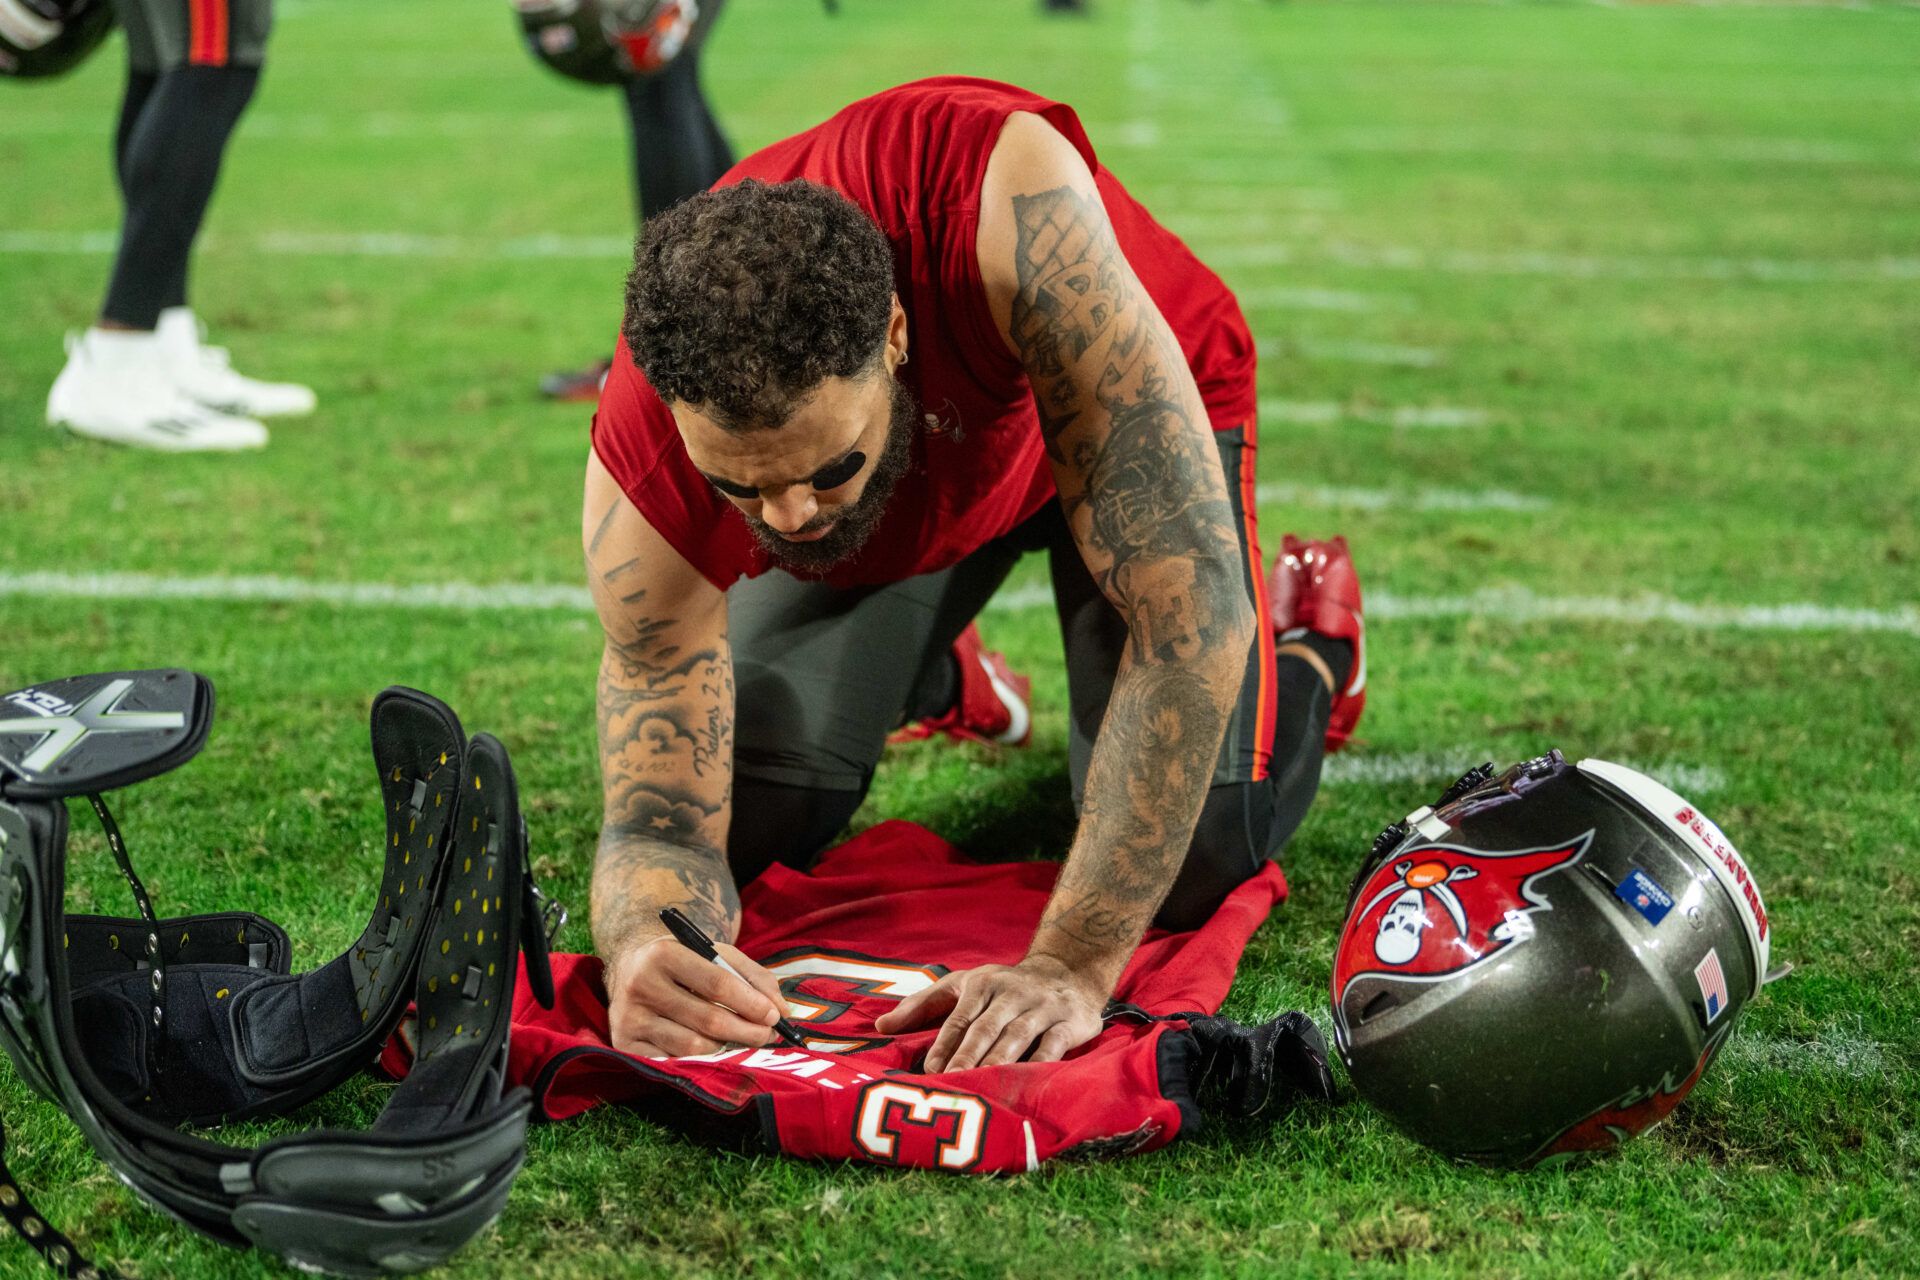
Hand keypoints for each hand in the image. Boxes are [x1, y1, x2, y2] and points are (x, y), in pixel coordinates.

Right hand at [603, 934, 788, 1058]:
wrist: (629, 967)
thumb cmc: (683, 961)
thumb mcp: (715, 954)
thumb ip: (753, 977)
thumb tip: (783, 1012)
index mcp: (664, 954)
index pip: (716, 984)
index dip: (750, 1003)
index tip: (774, 1017)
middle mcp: (641, 984)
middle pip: (707, 1019)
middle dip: (746, 1031)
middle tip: (768, 1036)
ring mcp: (629, 1017)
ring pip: (692, 1046)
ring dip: (725, 1049)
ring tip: (741, 1041)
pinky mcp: (623, 1044)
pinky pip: (672, 1062)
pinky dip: (698, 1061)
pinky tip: (712, 1052)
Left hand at [872, 955, 1105, 1071]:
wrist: (1068, 973)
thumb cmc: (1002, 987)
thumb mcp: (962, 986)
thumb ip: (922, 1006)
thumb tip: (880, 1026)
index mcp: (983, 985)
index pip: (960, 1018)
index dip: (945, 1043)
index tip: (929, 1070)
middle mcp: (1012, 993)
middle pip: (986, 1028)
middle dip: (968, 1056)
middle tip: (951, 1082)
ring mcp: (1042, 1007)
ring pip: (1018, 1036)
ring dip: (1000, 1061)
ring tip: (983, 1085)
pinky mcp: (1070, 1022)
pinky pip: (1054, 1044)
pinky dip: (1041, 1062)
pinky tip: (1027, 1081)